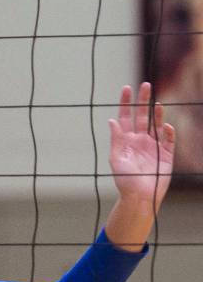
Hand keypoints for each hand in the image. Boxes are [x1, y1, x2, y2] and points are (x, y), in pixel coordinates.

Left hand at [108, 82, 174, 211]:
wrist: (139, 196)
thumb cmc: (124, 178)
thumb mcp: (116, 158)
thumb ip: (116, 139)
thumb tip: (111, 120)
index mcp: (125, 139)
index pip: (126, 116)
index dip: (126, 102)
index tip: (127, 88)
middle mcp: (139, 139)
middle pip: (142, 116)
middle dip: (143, 101)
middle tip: (145, 85)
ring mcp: (153, 145)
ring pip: (156, 125)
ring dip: (157, 114)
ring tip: (157, 103)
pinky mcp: (166, 154)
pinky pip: (169, 140)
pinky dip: (168, 132)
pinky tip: (166, 126)